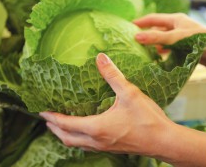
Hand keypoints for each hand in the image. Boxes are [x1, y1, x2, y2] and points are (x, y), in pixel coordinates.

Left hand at [39, 53, 173, 154]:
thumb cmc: (147, 119)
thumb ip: (113, 75)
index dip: (52, 117)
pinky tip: (85, 130)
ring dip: (65, 135)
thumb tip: (100, 58)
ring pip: (76, 144)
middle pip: (66, 138)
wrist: (164, 141)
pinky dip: (79, 139)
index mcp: (97, 127)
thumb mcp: (129, 93)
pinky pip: (88, 146)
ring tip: (61, 125)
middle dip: (54, 128)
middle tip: (47, 118)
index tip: (41, 111)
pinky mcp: (112, 148)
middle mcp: (97, 140)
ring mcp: (105, 147)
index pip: (66, 124)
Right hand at [134, 13, 205, 68]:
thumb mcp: (175, 37)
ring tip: (141, 53)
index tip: (128, 26)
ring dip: (154, 47)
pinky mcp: (185, 50)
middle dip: (146, 36)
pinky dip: (163, 55)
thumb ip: (156, 37)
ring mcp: (181, 40)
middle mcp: (177, 29)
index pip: (153, 19)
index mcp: (175, 20)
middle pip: (157, 31)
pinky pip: (170, 51)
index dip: (141, 22)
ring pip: (163, 42)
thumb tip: (137, 36)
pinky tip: (156, 61)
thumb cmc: (200, 39)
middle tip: (133, 42)